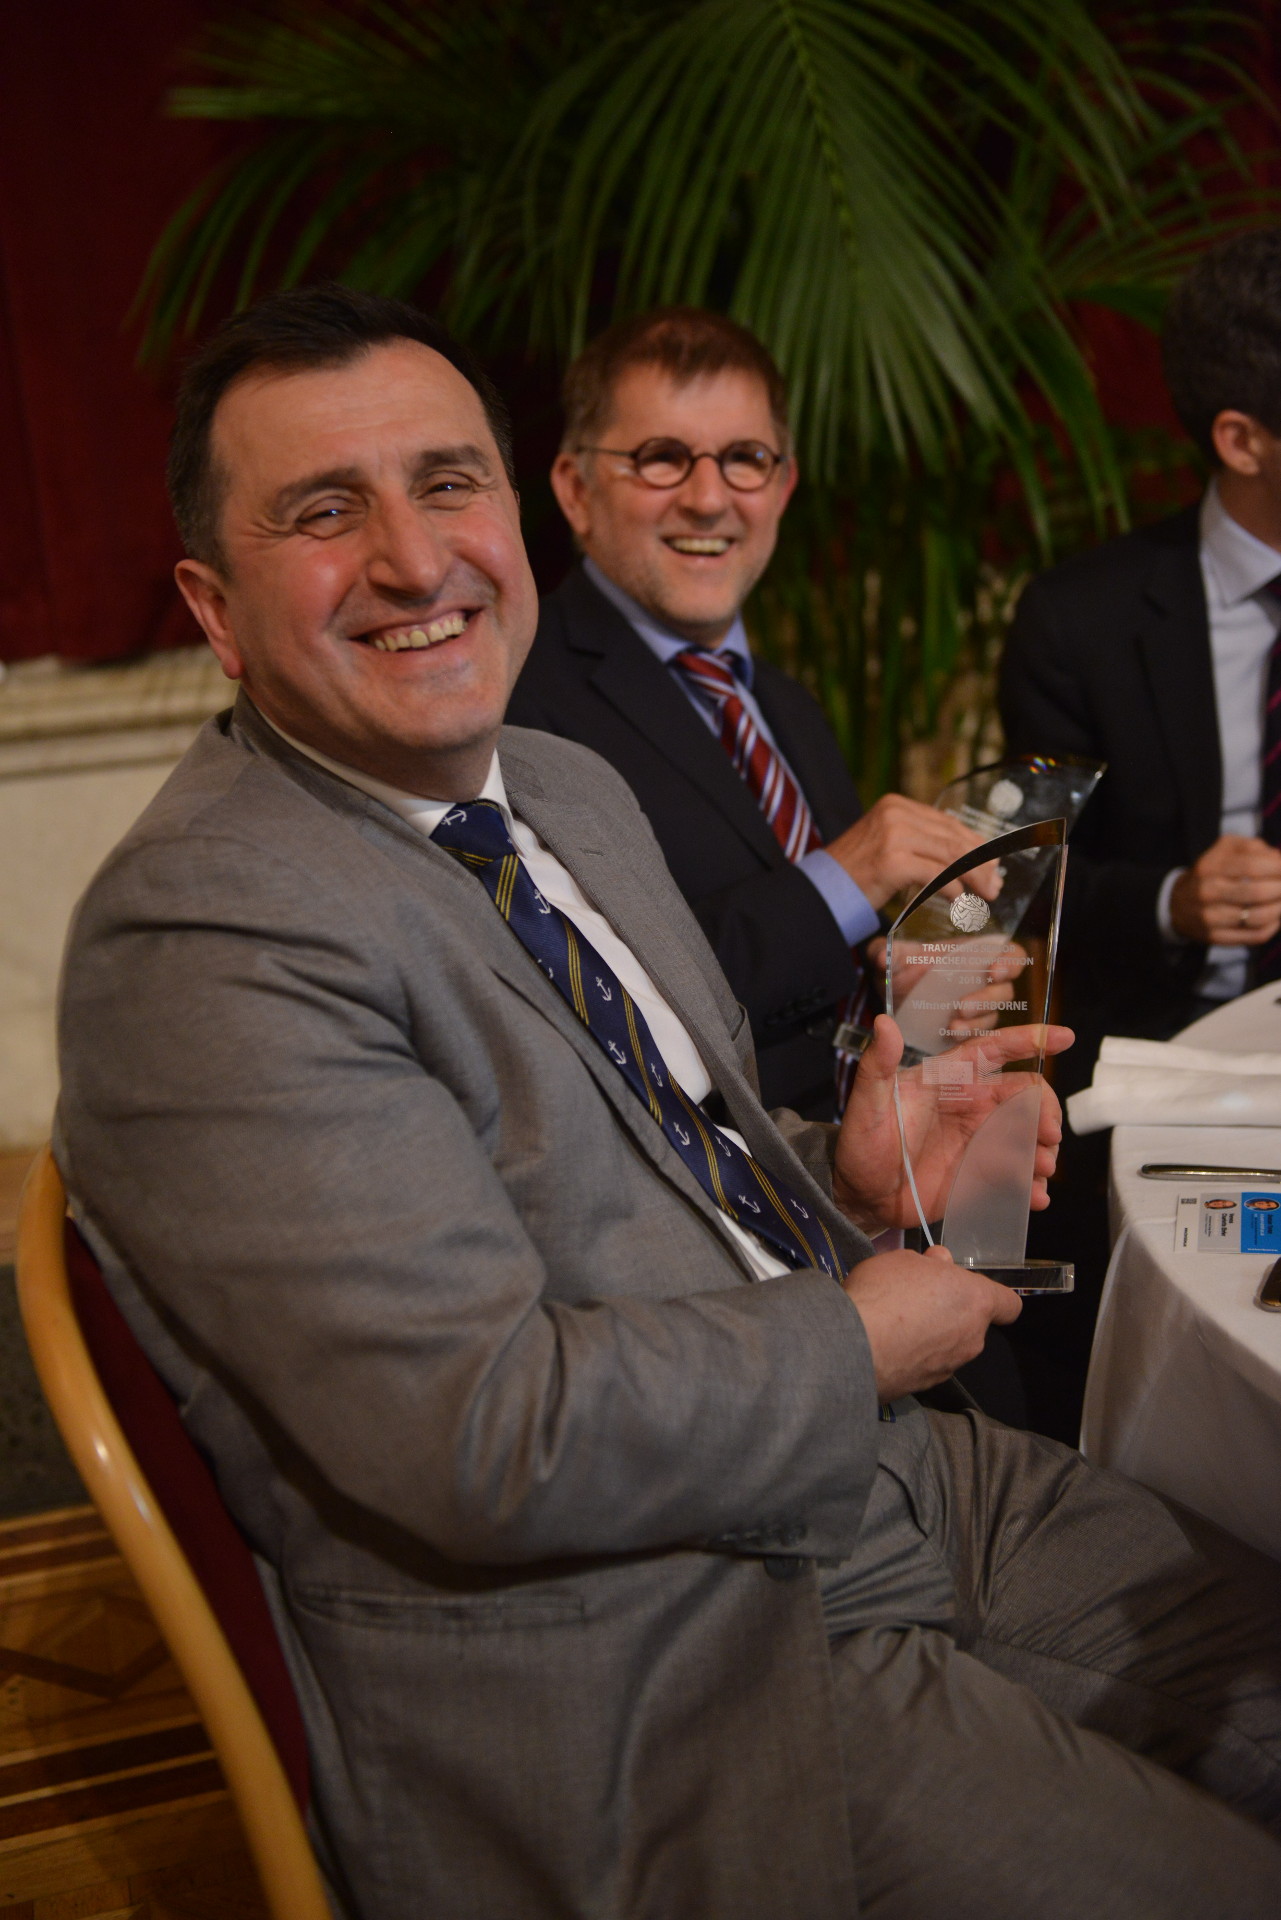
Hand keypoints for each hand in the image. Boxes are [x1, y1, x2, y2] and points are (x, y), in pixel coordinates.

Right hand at [824, 795, 1001, 910]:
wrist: (821, 889)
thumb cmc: (855, 872)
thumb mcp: (887, 844)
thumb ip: (919, 842)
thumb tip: (963, 856)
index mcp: (897, 805)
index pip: (948, 823)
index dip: (976, 844)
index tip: (993, 864)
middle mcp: (896, 814)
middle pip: (953, 838)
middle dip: (981, 864)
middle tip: (996, 885)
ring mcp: (894, 836)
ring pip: (950, 855)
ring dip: (974, 878)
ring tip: (987, 895)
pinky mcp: (892, 862)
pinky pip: (936, 875)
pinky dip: (953, 889)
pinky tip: (959, 900)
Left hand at [832, 1013, 1071, 1231]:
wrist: (860, 1193)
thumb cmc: (861, 1142)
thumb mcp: (866, 1102)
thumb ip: (877, 1064)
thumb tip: (883, 1022)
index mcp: (951, 1079)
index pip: (995, 1050)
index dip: (1031, 1039)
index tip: (1065, 1037)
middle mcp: (972, 1105)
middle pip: (1027, 1095)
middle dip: (1047, 1109)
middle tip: (1048, 1134)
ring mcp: (980, 1140)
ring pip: (1029, 1136)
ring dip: (1044, 1150)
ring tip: (1041, 1169)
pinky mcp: (981, 1175)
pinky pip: (1017, 1175)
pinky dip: (1032, 1185)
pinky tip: (1034, 1197)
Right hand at [842, 1244, 1020, 1399]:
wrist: (853, 1345)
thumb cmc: (885, 1291)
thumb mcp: (904, 1260)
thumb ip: (930, 1264)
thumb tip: (940, 1264)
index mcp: (975, 1302)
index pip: (1009, 1305)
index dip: (991, 1297)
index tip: (964, 1290)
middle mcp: (972, 1339)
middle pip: (972, 1324)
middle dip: (949, 1312)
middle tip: (914, 1298)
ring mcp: (949, 1367)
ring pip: (949, 1346)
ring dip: (930, 1336)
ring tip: (893, 1324)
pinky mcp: (924, 1388)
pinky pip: (925, 1365)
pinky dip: (911, 1356)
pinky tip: (884, 1346)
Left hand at [886, 936, 1030, 1041]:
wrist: (893, 998)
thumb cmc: (901, 969)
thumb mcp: (892, 958)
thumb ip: (888, 953)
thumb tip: (882, 957)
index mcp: (975, 955)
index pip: (1010, 955)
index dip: (1010, 961)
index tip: (993, 969)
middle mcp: (982, 982)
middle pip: (1005, 990)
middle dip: (988, 999)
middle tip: (963, 1006)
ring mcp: (977, 1009)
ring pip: (992, 1017)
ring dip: (976, 1022)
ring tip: (952, 1026)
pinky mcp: (968, 1031)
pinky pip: (978, 1037)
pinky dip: (967, 1038)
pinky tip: (948, 1037)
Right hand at [1169, 836, 1280, 944]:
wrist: (1178, 904)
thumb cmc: (1212, 872)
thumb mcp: (1225, 849)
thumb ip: (1253, 847)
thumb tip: (1280, 860)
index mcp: (1210, 867)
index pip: (1252, 866)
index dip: (1278, 868)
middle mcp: (1207, 892)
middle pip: (1256, 893)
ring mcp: (1209, 917)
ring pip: (1258, 918)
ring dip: (1279, 909)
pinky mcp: (1216, 937)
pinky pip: (1254, 936)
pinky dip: (1272, 927)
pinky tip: (1275, 918)